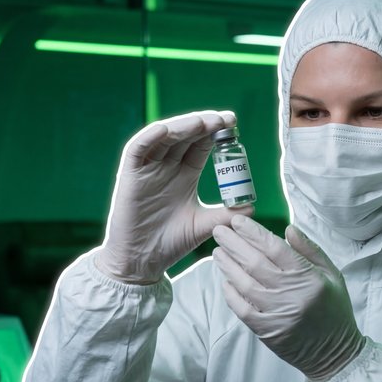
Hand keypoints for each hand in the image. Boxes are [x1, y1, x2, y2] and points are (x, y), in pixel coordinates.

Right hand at [95, 111, 251, 283]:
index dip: (216, 133)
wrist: (142, 262)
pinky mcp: (129, 176)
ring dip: (182, 127)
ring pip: (163, 138)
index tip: (234, 124)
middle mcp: (166, 167)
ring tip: (202, 122)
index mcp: (184, 175)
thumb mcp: (204, 226)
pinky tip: (166, 130)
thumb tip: (252, 207)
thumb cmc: (170, 243)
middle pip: (185, 136)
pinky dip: (150, 138)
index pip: (201, 145)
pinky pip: (137, 150)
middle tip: (224, 119)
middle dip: (204, 125)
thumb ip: (226, 215)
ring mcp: (148, 170)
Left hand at [212, 216, 364, 381]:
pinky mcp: (267, 331)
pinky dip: (231, 293)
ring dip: (228, 266)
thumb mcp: (333, 275)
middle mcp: (291, 294)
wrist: (334, 353)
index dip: (254, 232)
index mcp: (309, 277)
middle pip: (255, 263)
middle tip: (219, 231)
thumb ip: (310, 250)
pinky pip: (242, 308)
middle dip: (234, 244)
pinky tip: (225, 280)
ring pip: (245, 283)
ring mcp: (277, 313)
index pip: (275, 248)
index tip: (238, 221)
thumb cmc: (334, 310)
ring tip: (217, 252)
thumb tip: (288, 228)